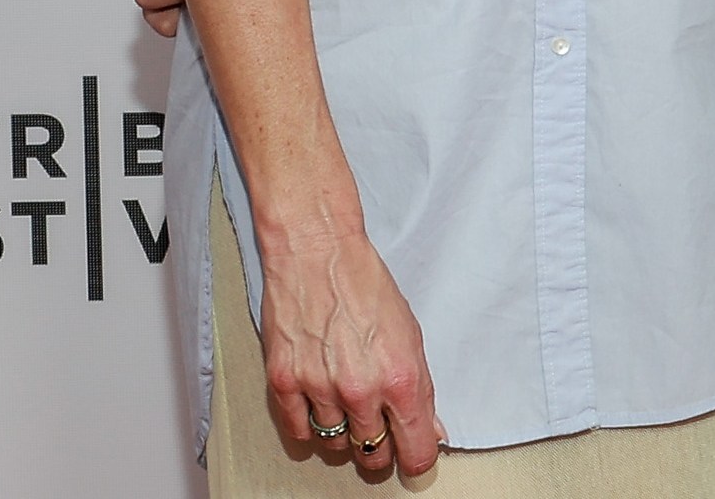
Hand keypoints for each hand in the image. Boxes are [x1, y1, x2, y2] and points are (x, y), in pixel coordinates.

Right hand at [257, 227, 448, 478]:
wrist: (318, 254)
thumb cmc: (366, 287)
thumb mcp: (411, 336)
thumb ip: (420, 389)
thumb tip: (429, 428)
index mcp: (401, 379)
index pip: (415, 449)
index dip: (417, 459)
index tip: (415, 458)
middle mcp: (361, 391)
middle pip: (373, 454)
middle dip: (381, 448)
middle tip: (381, 429)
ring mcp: (319, 390)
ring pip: (336, 445)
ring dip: (345, 433)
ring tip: (349, 405)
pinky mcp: (285, 383)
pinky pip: (300, 432)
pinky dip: (311, 426)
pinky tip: (321, 407)